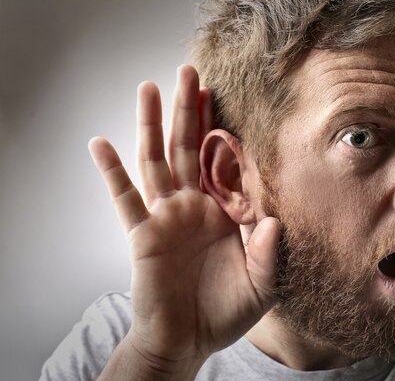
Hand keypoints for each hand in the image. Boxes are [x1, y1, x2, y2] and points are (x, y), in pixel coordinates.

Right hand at [89, 65, 279, 373]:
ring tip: (149, 88)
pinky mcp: (143, 235)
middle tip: (190, 71)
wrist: (189, 340)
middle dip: (189, 110)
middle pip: (189, 147)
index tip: (226, 96)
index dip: (223, 130)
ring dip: (152, 125)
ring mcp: (166, 216)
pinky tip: (101, 145)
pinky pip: (125, 199)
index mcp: (224, 211)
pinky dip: (112, 172)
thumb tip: (277, 221)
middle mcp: (193, 206)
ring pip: (157, 161)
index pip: (223, 161)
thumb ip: (270, 254)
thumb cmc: (225, 311)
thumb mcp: (262, 284)